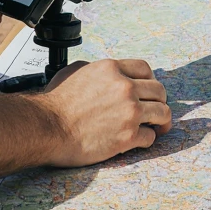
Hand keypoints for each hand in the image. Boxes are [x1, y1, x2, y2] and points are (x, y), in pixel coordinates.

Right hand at [41, 58, 170, 165]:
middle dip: (158, 101)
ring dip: (159, 121)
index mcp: (111, 69)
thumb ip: (94, 69)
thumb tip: (104, 74)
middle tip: (154, 110)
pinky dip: (147, 139)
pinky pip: (151, 137)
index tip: (148, 90)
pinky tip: (138, 140)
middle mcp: (125, 87)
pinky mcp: (128, 136)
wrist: (47, 127)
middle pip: (159, 91)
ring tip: (155, 127)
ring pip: (162, 113)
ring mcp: (129, 112)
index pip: (145, 69)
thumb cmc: (56, 103)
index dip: (149, 81)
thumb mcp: (73, 72)